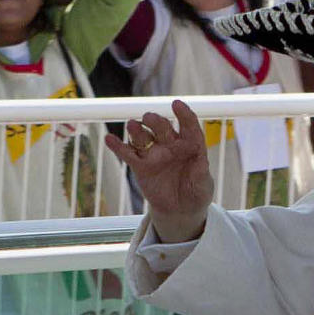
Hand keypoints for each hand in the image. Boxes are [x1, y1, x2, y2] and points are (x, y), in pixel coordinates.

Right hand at [104, 100, 213, 242]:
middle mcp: (171, 144)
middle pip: (162, 127)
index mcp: (190, 144)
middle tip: (149, 118)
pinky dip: (118, 146)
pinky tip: (109, 139)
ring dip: (137, 130)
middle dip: (156, 121)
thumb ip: (201, 173)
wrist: (180, 210)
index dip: (184, 114)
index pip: (188, 125)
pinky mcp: (140, 166)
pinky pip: (128, 154)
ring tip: (132, 125)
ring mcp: (154, 154)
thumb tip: (201, 161)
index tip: (177, 104)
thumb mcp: (203, 185)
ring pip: (143, 137)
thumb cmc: (196, 193)